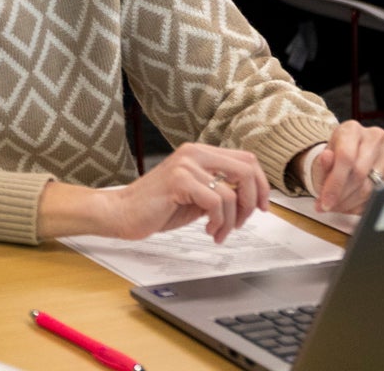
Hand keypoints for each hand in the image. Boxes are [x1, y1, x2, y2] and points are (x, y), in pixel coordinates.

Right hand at [105, 142, 270, 243]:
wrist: (122, 213)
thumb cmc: (158, 207)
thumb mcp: (196, 196)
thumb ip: (219, 190)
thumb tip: (250, 199)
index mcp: (200, 152)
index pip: (246, 160)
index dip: (261, 184)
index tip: (261, 207)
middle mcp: (194, 152)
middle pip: (247, 169)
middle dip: (252, 201)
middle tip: (243, 222)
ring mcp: (186, 165)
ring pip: (232, 192)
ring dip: (232, 221)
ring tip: (218, 232)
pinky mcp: (179, 181)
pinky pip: (216, 202)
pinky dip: (218, 222)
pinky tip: (208, 231)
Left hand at [306, 121, 383, 213]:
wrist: (346, 159)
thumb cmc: (333, 158)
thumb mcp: (322, 160)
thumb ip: (322, 163)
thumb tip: (326, 157)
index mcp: (352, 129)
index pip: (346, 157)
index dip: (335, 183)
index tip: (325, 202)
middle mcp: (374, 138)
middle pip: (359, 174)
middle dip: (341, 196)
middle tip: (329, 207)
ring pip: (370, 188)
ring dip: (351, 203)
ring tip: (337, 206)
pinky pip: (379, 196)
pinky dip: (362, 205)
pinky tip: (351, 204)